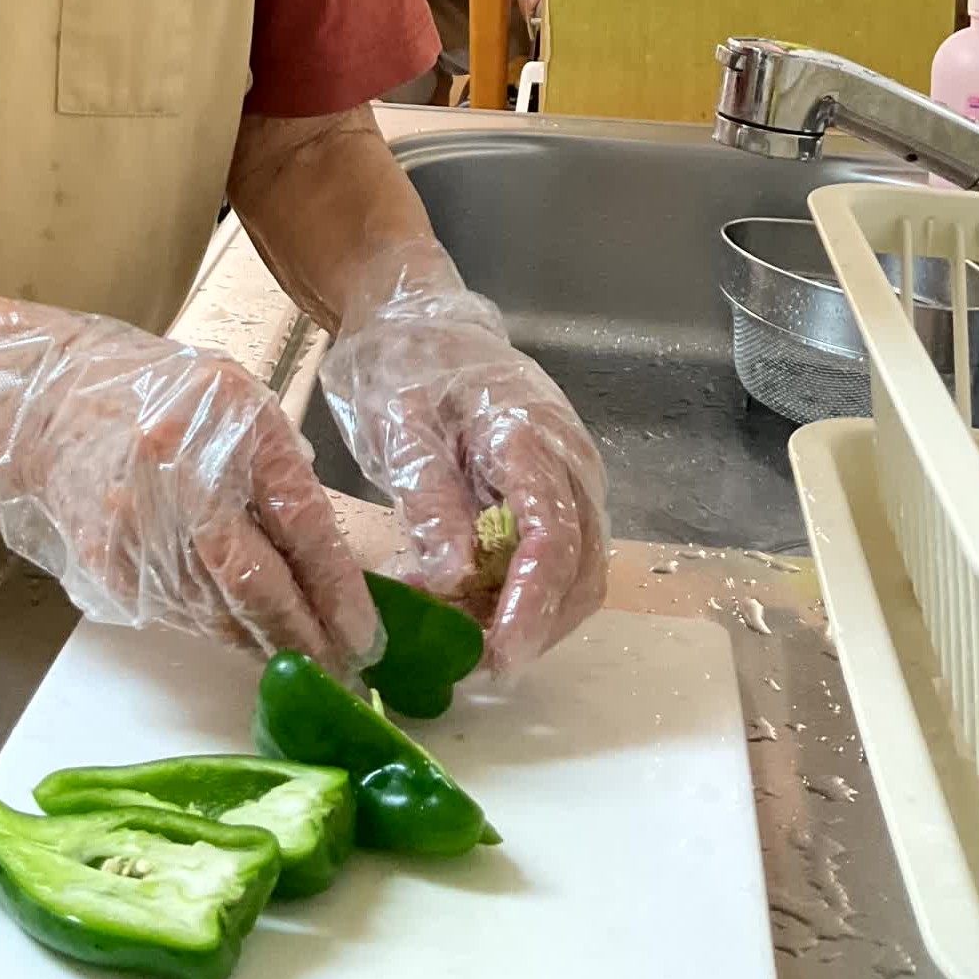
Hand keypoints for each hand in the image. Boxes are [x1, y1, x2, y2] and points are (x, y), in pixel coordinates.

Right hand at [0, 310, 378, 671]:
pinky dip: (212, 624)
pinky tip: (235, 627)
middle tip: (344, 669)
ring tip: (299, 654)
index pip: (300, 526)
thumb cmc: (148, 387)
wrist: (36, 397)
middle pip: (257, 587)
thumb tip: (326, 552)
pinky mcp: (105, 567)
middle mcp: (180, 482)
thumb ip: (279, 464)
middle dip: (306, 637)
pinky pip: (174, 611)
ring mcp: (135, 531)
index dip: (339, 590)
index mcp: (228, 425)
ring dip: (260, 640)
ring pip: (216, 613)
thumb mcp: (234, 396)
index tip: (366, 635)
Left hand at [321, 292, 607, 675]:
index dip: (530, 606)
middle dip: (532, 625)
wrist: (422, 322)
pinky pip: (556, 563)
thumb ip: (428, 498)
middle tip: (463, 657)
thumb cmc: (407, 363)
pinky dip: (517, 596)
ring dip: (525, 617)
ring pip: (577, 576)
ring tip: (454, 629)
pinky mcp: (557, 496)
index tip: (500, 655)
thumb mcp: (399, 423)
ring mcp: (571, 479)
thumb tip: (453, 579)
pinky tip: (462, 600)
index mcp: (530, 434)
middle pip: (580, 569)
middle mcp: (569, 461)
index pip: (552, 538)